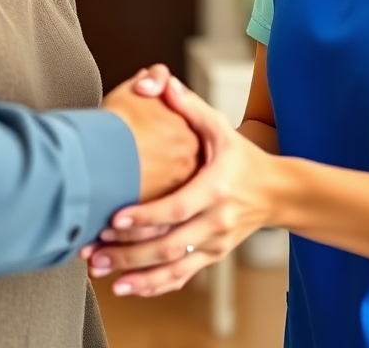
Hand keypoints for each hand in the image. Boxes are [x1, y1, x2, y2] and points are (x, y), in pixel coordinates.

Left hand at [87, 76, 277, 295]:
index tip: (115, 219)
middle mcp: (216, 221)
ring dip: (133, 273)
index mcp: (216, 188)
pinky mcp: (210, 258)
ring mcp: (214, 244)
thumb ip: (191, 107)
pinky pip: (180, 278)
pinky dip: (151, 286)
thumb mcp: (221, 127)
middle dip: (128, 250)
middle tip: (93, 249)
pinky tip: (124, 286)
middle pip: (169, 245)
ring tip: (100, 270)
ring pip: (171, 268)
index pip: (178, 208)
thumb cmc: (241, 156)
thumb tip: (163, 82)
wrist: (275, 193)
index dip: (145, 216)